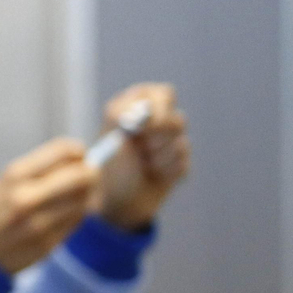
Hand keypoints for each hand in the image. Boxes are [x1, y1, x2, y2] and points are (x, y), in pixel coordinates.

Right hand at [0, 139, 98, 274]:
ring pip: (84, 201)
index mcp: (14, 175)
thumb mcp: (5, 182)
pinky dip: (75, 215)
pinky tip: (61, 216)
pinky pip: (76, 221)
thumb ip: (41, 170)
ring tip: (70, 198)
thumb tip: (83, 160)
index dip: (78, 151)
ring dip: (84, 197)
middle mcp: (26, 196)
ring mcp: (38, 222)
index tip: (81, 155)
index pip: (64, 151)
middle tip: (88, 176)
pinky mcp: (47, 243)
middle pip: (82, 176)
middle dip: (90, 174)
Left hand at [95, 83, 190, 230]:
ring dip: (157, 157)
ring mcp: (172, 142)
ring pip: (182, 142)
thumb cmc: (108, 161)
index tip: (144, 126)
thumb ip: (124, 113)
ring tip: (142, 164)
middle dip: (157, 138)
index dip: (159, 108)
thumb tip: (148, 113)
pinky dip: (164, 171)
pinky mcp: (181, 163)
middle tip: (139, 149)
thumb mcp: (109, 132)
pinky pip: (183, 163)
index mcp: (139, 106)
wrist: (115, 199)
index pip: (164, 94)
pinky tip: (152, 175)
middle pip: (178, 119)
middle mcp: (158, 120)